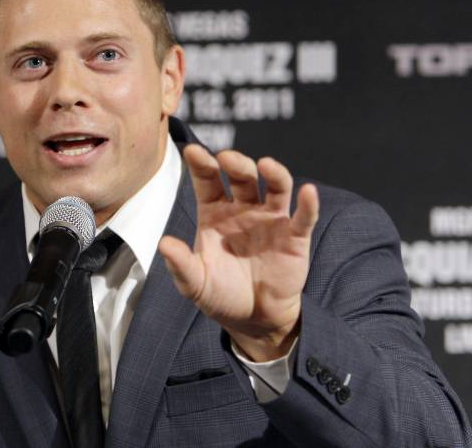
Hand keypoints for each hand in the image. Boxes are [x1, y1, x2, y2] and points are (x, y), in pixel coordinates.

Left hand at [158, 144, 318, 360]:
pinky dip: (308, 203)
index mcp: (214, 213)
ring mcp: (270, 220)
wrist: (252, 319)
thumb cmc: (219, 294)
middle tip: (227, 158)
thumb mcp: (194, 283)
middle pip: (242, 177)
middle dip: (236, 163)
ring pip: (275, 187)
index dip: (201, 164)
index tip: (193, 151)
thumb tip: (163, 243)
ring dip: (273, 173)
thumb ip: (180, 264)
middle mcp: (242, 209)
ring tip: (266, 165)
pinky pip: (304, 217)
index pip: (207, 181)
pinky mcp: (294, 237)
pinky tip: (307, 191)